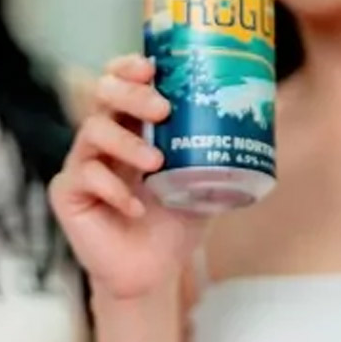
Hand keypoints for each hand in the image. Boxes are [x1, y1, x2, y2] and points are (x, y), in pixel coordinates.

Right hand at [49, 55, 206, 299]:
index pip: (119, 81)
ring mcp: (81, 164)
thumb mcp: (204, 176)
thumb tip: (272, 104)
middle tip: (161, 109)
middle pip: (101, 94)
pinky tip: (136, 208)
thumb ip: (222, 144)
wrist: (153, 273)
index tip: (151, 67)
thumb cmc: (174, 221)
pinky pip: (84, 176)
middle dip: (130, 93)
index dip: (128, 67)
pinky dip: (115, 189)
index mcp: (130, 125)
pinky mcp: (68, 194)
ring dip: (126, 142)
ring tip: (156, 163)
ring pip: (91, 132)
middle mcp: (102, 138)